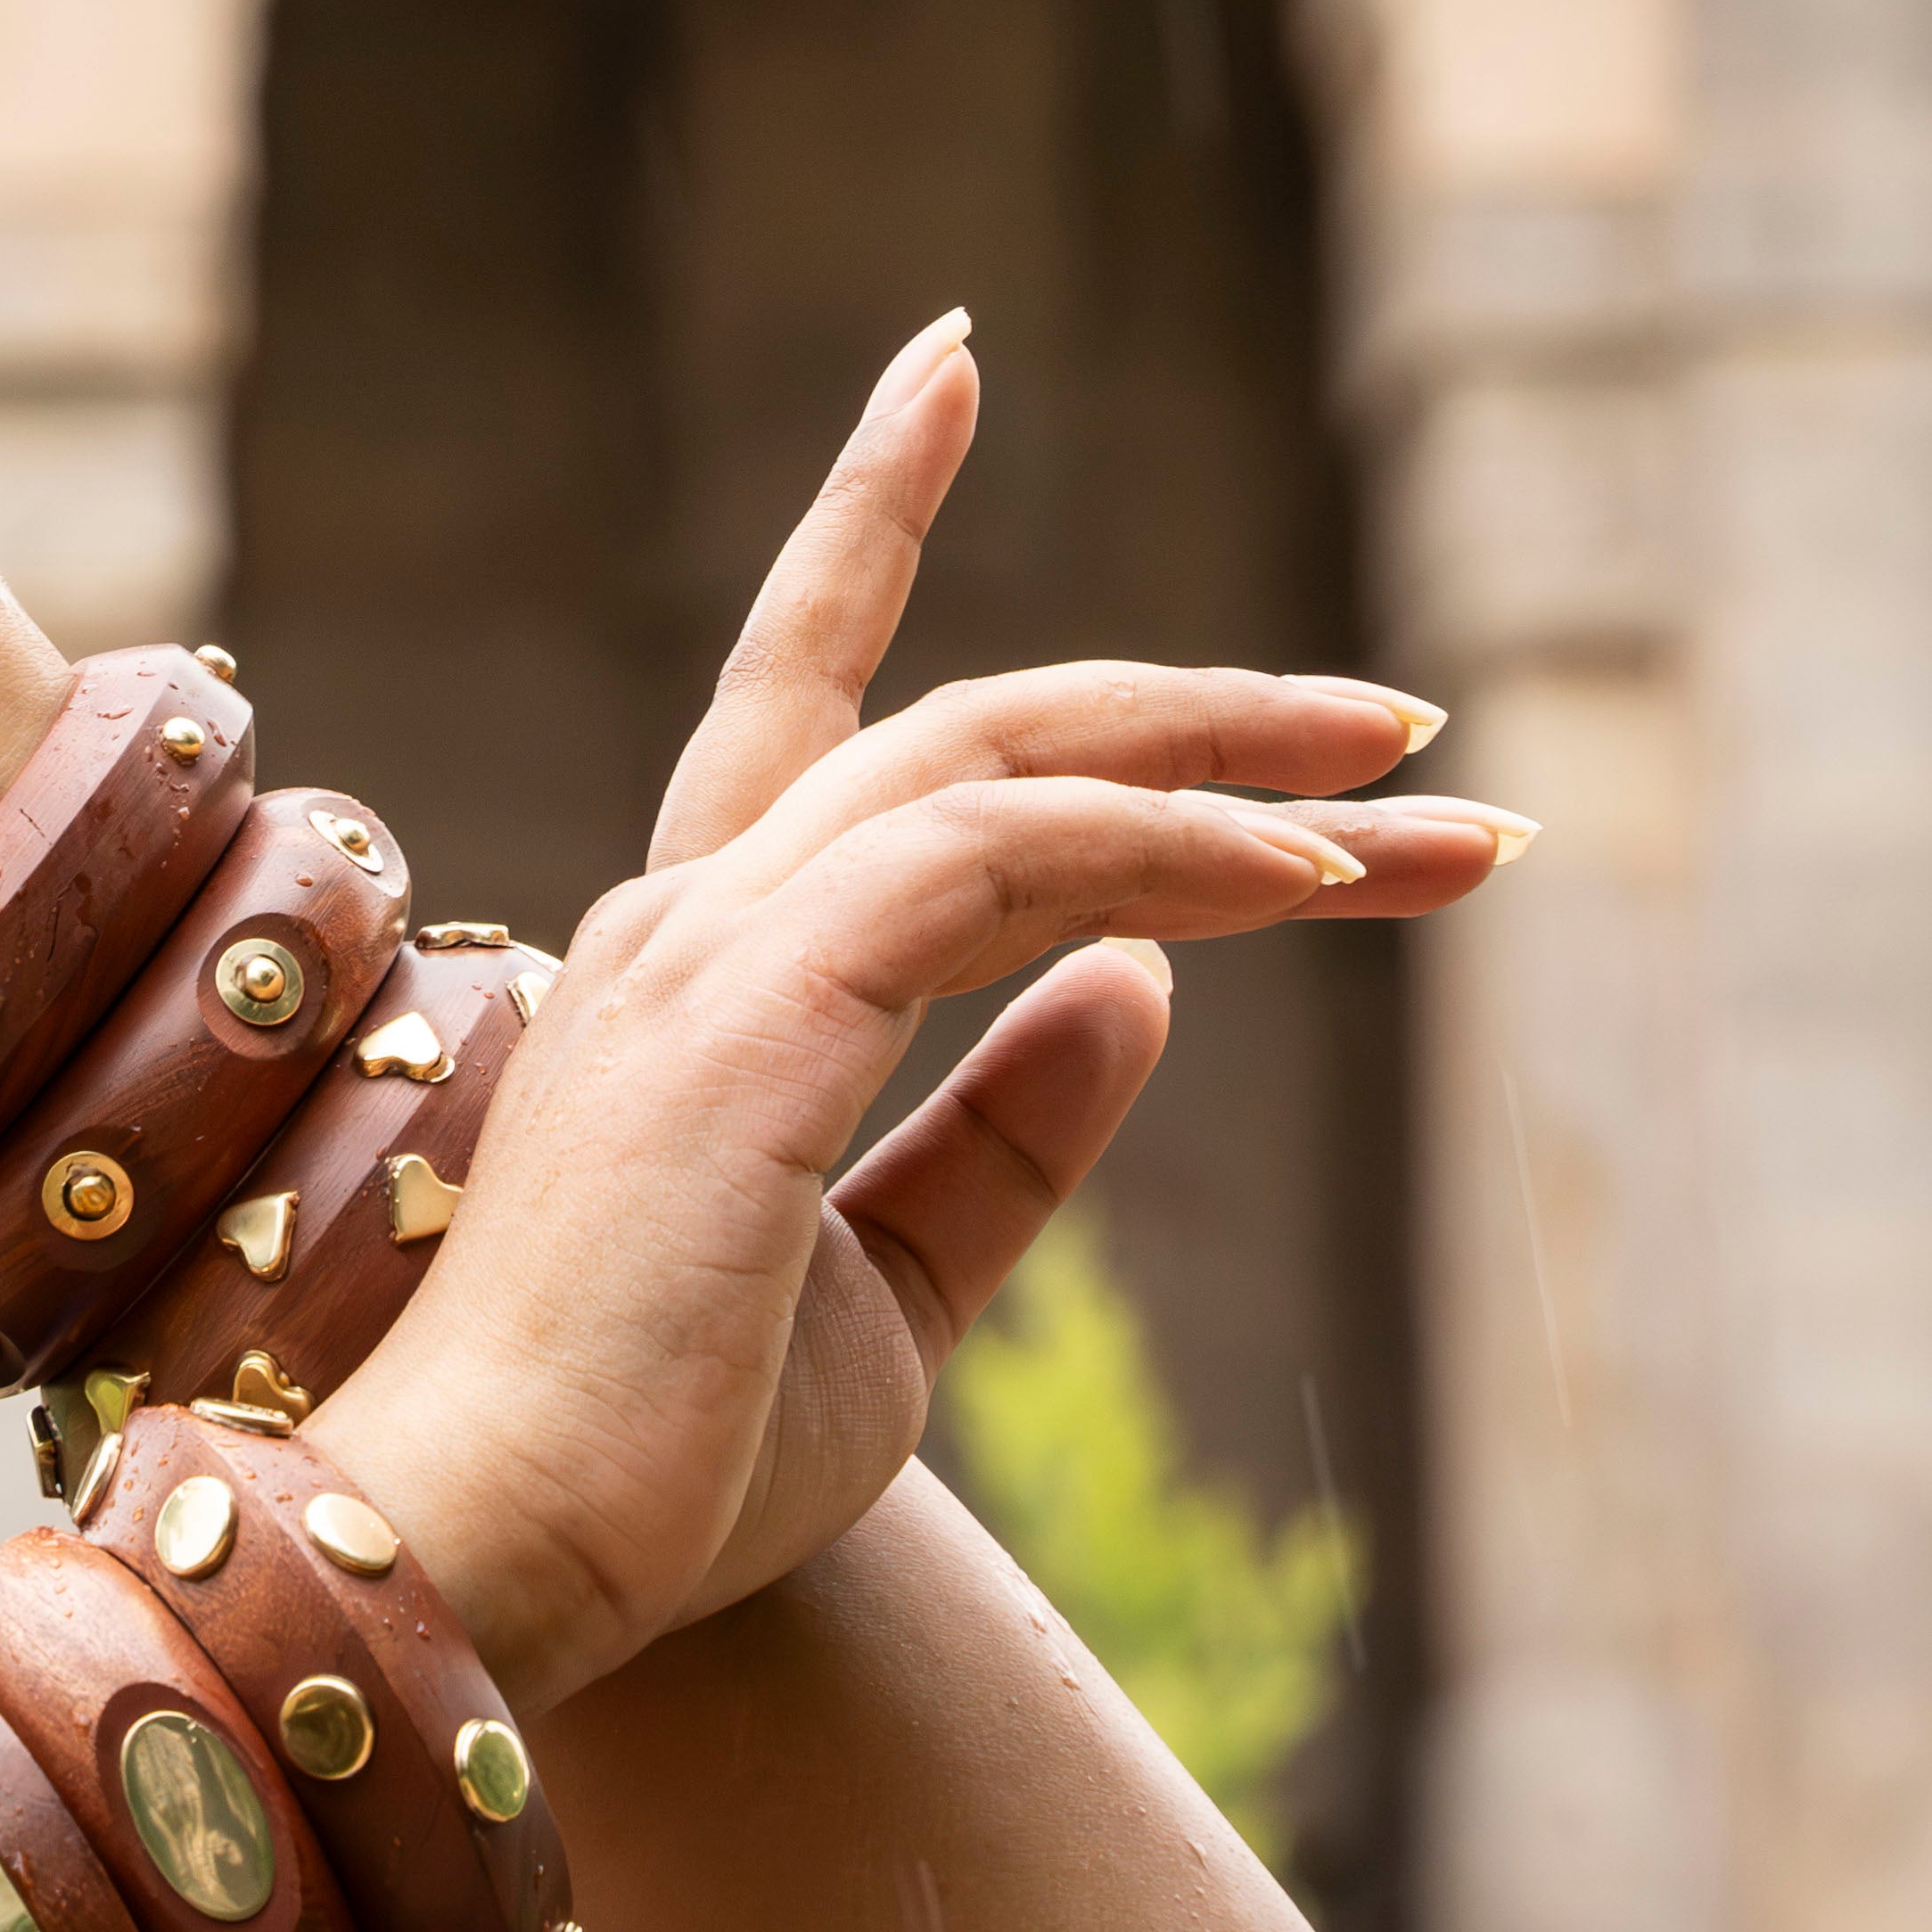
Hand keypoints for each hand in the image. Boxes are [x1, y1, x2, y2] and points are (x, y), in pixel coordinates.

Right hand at [321, 315, 1535, 1710]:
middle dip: (1192, 709)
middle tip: (1402, 724)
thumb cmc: (668, 1456)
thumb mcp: (897, 1285)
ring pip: (1005, 766)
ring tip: (1430, 801)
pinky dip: (1167, 850)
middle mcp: (690, 920)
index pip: (799, 703)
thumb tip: (1149, 977)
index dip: (869, 530)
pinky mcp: (753, 1005)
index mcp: (693, 970)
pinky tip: (1315, 884)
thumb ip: (1009, 1126)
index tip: (947, 371)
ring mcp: (707, 946)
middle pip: (969, 728)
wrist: (501, 1559)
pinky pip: (1002, 861)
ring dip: (1230, 766)